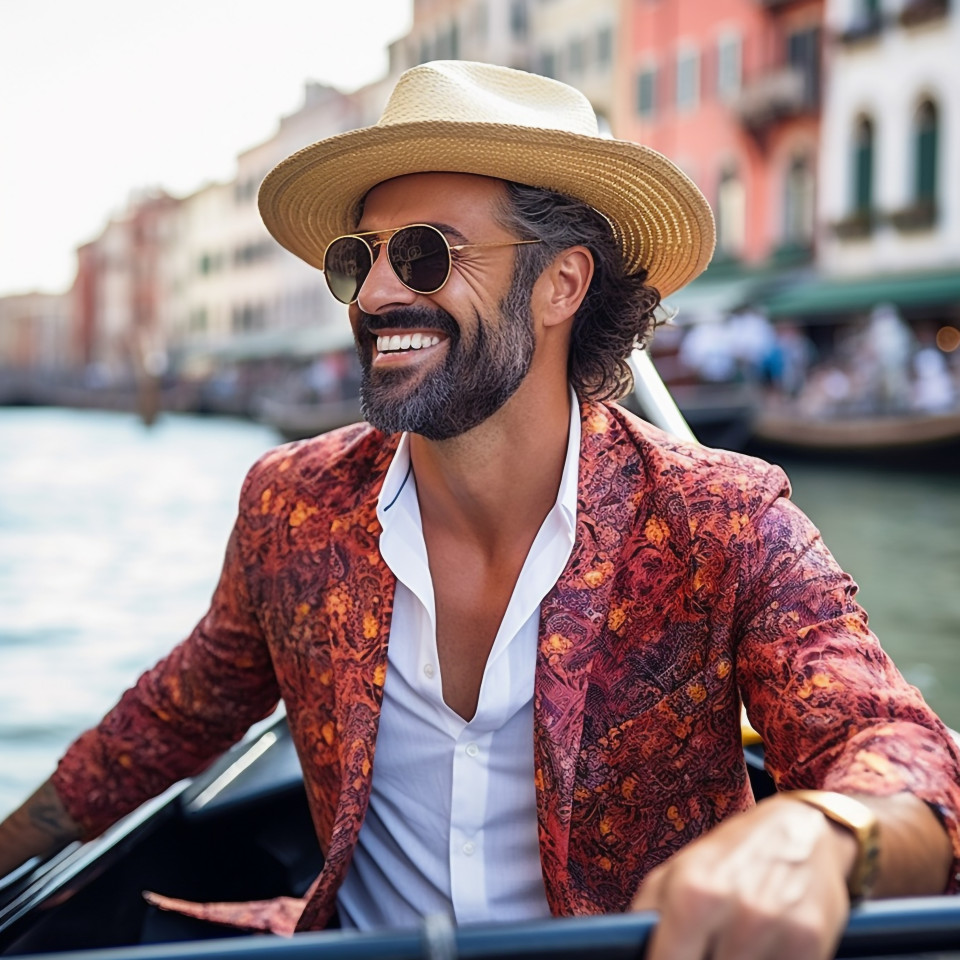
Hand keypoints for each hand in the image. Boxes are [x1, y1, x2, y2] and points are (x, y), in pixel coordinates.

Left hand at [631, 794, 857, 959]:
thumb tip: (624, 950)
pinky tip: (758, 952)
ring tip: (724, 947)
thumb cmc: (732, 855)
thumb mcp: (677, 871)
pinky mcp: (813, 945)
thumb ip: (647, 914)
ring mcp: (778, 931)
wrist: (805, 831)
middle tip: (699, 950)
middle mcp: (737, 912)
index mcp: (693, 893)